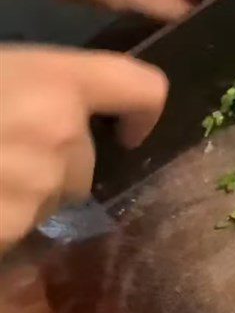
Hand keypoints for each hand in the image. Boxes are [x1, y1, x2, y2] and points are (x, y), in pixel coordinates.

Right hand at [0, 45, 167, 251]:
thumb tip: (66, 108)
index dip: (142, 112)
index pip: (143, 89)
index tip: (126, 132)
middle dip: (54, 164)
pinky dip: (2, 224)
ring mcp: (41, 187)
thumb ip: (38, 85)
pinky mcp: (14, 230)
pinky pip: (20, 230)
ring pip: (53, 199)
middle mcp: (64, 135)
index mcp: (56, 83)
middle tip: (1, 152)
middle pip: (86, 161)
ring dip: (26, 195)